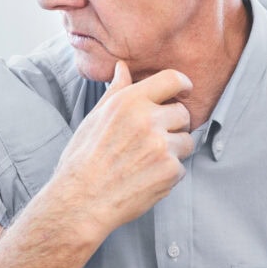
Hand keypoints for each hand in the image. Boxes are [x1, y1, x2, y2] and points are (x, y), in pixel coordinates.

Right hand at [46, 61, 193, 236]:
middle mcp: (147, 120)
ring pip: (186, 141)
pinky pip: (181, 166)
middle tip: (149, 141)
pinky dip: (167, 174)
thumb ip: (116, 91)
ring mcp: (162, 146)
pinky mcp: (170, 171)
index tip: (183, 91)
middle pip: (182, 113)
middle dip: (172, 125)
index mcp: (128, 102)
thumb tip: (122, 67)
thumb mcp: (95, 118)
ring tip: (144, 162)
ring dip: (172, 150)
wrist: (80, 200)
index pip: (172, 79)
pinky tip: (143, 178)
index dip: (181, 85)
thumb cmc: (83, 159)